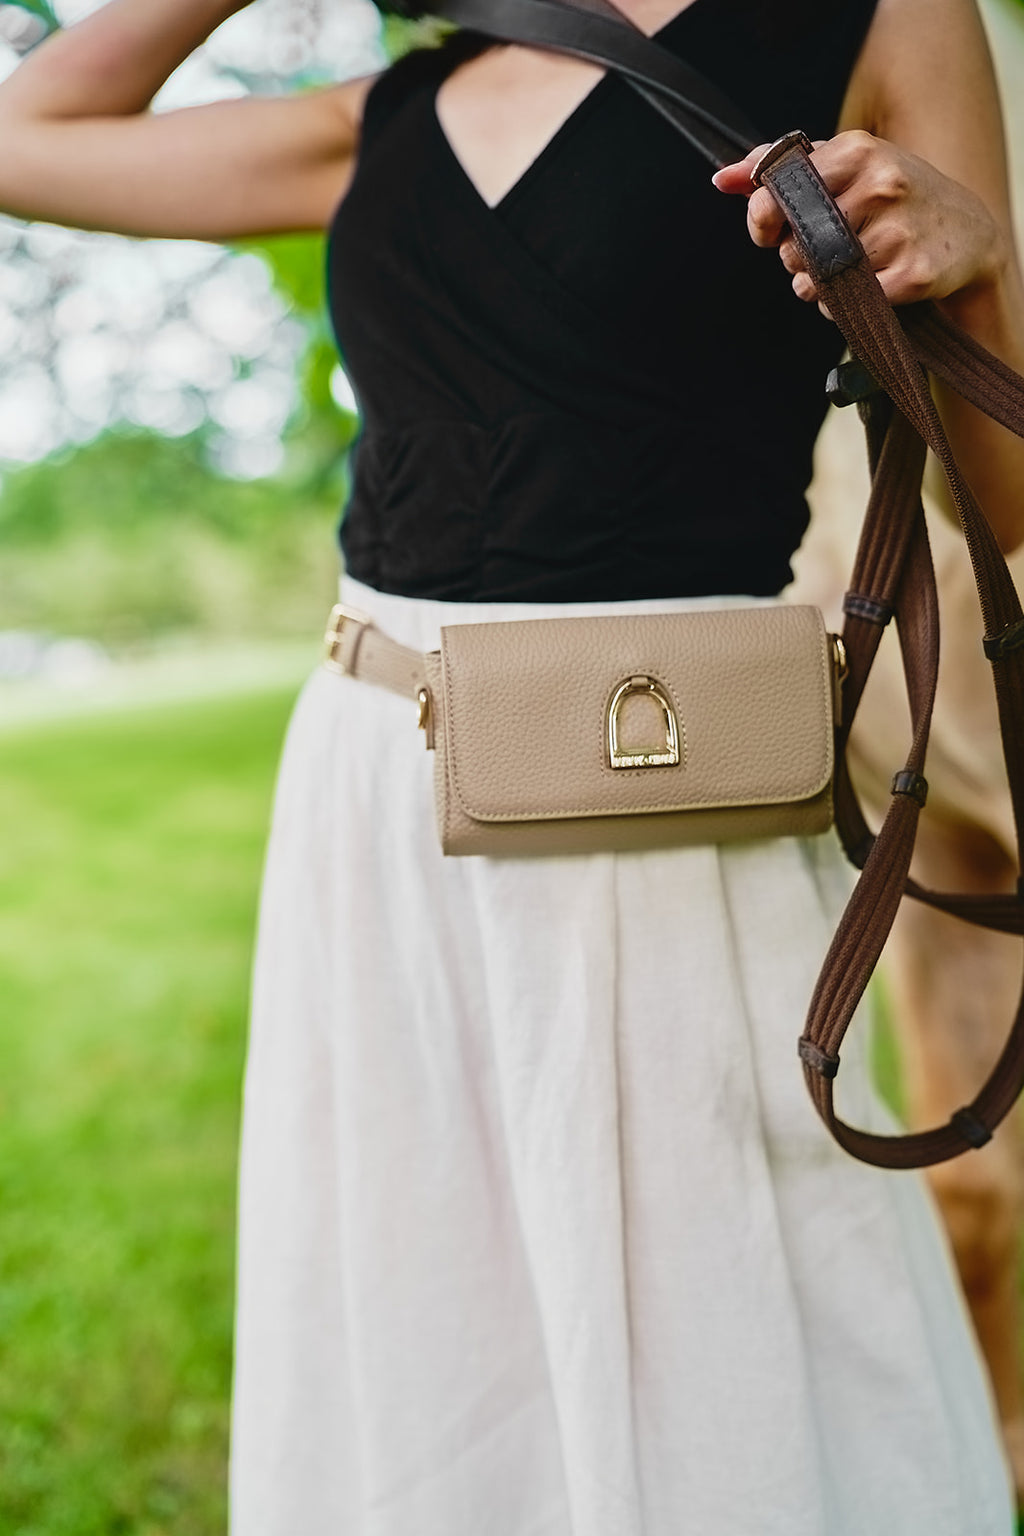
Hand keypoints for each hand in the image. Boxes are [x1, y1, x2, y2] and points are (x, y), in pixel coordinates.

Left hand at [713, 130, 1007, 310]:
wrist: (969, 235)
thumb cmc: (896, 199)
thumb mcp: (847, 167)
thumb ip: (783, 168)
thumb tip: (722, 178)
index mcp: (857, 150)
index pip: (779, 192)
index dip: (763, 220)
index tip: (771, 232)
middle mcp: (881, 184)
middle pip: (796, 244)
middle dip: (798, 258)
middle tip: (829, 252)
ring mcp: (900, 229)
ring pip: (820, 280)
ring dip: (822, 288)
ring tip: (852, 269)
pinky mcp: (913, 274)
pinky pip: (847, 307)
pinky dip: (844, 309)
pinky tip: (867, 290)